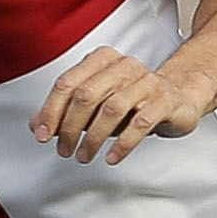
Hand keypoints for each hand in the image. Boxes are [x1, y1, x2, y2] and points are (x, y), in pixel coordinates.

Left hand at [32, 48, 214, 162]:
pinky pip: (140, 122)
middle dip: (70, 127)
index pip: (67, 83)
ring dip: (93, 138)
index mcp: (103, 60)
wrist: (180, 96)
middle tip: (64, 150)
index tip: (42, 135)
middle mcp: (124, 66)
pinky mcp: (164, 100)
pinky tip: (112, 157)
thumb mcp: (96, 105)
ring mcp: (146, 82)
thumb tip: (35, 126)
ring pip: (111, 108)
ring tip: (84, 156)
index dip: (51, 111)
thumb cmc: (134, 100)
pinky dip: (122, 143)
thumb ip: (66, 112)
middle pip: (86, 95)